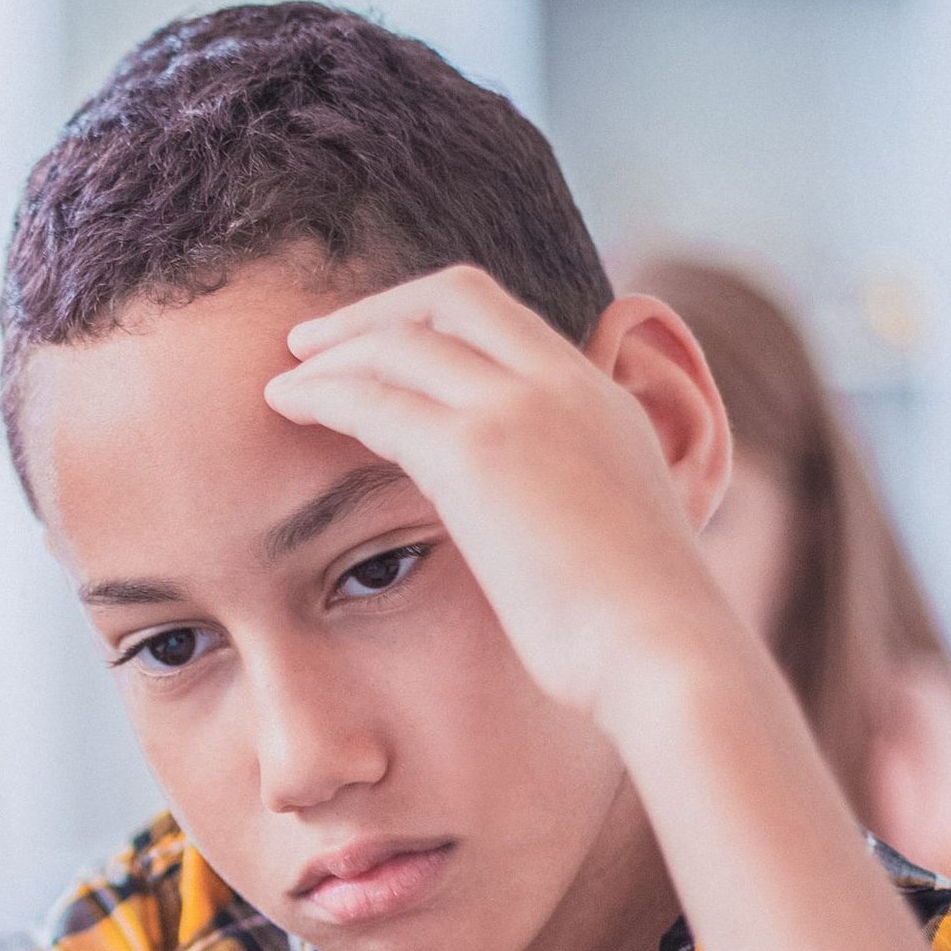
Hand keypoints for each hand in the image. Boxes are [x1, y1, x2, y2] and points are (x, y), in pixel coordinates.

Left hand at [263, 266, 731, 737]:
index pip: (508, 320)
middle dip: (377, 312)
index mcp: (604, 400)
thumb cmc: (643, 631)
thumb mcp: (622, 541)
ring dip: (335, 352)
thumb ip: (581, 503)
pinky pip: (375, 398)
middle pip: (453, 298)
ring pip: (402, 340)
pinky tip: (286, 408)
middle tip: (316, 343)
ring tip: (286, 380)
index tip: (386, 345)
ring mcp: (520, 409)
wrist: (664, 651)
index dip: (432, 318)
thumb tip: (548, 528)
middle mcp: (564, 385)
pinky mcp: (474, 454)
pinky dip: (322, 393)